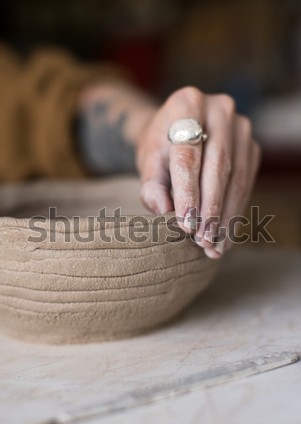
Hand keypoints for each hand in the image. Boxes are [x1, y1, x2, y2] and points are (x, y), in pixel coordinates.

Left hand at [137, 87, 260, 258]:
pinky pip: (246, 184)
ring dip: (225, 216)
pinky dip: (234, 212)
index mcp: (187, 103)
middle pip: (218, 166)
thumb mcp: (148, 163)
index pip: (188, 154)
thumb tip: (163, 209)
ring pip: (237, 178)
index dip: (187, 193)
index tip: (185, 225)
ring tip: (213, 246)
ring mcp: (240, 127)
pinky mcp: (251, 146)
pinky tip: (224, 237)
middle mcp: (220, 108)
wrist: (176, 133)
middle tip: (201, 240)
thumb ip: (151, 185)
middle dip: (210, 208)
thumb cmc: (159, 149)